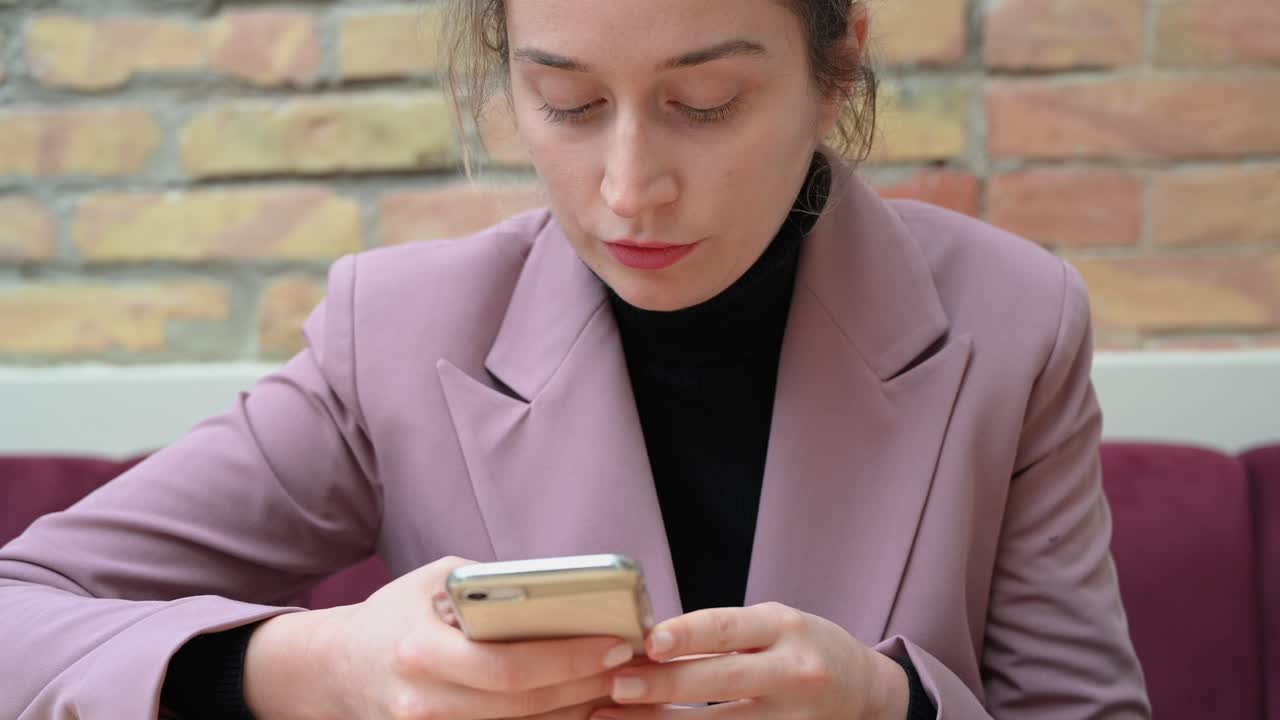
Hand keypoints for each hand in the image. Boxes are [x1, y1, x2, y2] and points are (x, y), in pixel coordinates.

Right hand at [244, 556, 639, 719]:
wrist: (337, 668)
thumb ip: (490, 587)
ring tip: (617, 684)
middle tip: (630, 664)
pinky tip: (579, 705)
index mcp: (420, 653)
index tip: (615, 642)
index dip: (569, 659)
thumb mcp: (436, 581)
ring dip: (576, 711)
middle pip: (523, 706)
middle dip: (586, 685)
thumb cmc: (397, 614)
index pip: (508, 667)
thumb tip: (563, 591)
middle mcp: (423, 703)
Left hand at [591, 602, 907, 719]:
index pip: (728, 628)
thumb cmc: (802, 648)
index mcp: (783, 628)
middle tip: (616, 685)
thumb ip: (721, 633)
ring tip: (614, 717)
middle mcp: (792, 672)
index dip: (686, 633)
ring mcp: (791, 718)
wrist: (863, 690)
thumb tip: (649, 643)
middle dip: (663, 685)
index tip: (649, 642)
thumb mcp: (772, 625)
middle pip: (720, 680)